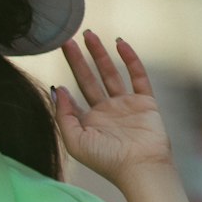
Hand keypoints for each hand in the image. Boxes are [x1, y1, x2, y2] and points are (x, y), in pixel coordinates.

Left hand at [54, 31, 173, 188]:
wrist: (140, 168)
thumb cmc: (106, 160)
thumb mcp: (75, 142)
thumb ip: (63, 116)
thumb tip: (57, 88)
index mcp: (88, 122)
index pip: (74, 95)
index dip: (65, 80)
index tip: (58, 58)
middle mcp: (106, 112)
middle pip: (89, 79)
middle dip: (78, 60)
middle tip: (68, 39)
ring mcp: (126, 106)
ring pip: (110, 74)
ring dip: (100, 54)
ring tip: (89, 34)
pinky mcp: (145, 102)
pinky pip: (138, 76)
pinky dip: (130, 59)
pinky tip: (119, 43)